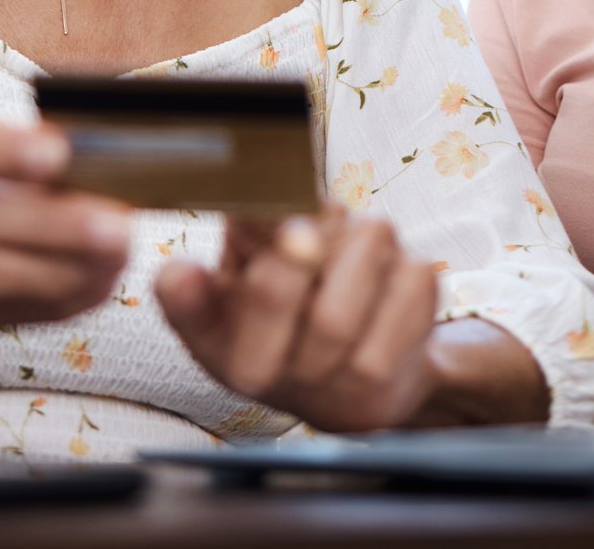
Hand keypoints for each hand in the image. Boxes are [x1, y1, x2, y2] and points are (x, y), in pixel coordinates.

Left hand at [155, 203, 439, 432]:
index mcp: (258, 215)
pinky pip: (379, 350)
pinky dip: (356, 377)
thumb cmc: (266, 348)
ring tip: (309, 368)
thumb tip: (175, 275)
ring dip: (312, 367)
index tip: (233, 294)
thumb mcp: (213, 333)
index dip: (236, 257)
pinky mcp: (418, 274)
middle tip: (256, 373)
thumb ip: (188, 305)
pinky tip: (355, 365)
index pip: (246, 213)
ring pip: (331, 323)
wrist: (344, 381)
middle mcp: (318, 211)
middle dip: (263, 345)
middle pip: (278, 281)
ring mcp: (374, 236)